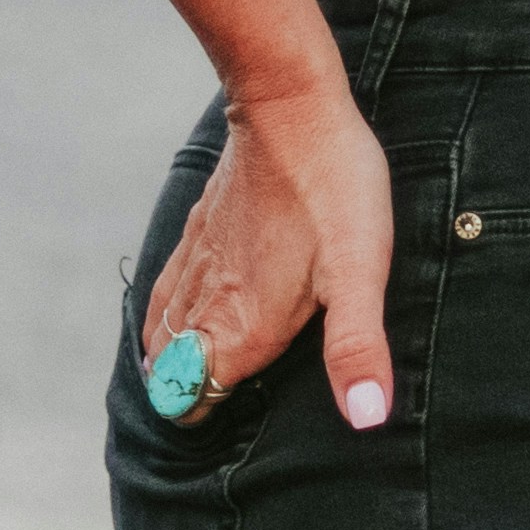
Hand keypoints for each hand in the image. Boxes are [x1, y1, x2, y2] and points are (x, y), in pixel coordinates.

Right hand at [145, 73, 401, 428]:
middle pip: (171, 377)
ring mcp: (196, 265)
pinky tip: (187, 319)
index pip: (191, 401)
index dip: (205, 419)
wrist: (289, 106)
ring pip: (160, 337)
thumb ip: (356, 349)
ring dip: (174, 364)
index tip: (233, 423)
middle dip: (187, 399)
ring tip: (201, 377)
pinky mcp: (198, 232)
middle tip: (223, 407)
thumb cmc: (333, 189)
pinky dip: (168, 321)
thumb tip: (368, 420)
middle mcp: (206, 304)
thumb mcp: (360, 271)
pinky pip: (165, 293)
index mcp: (241, 327)